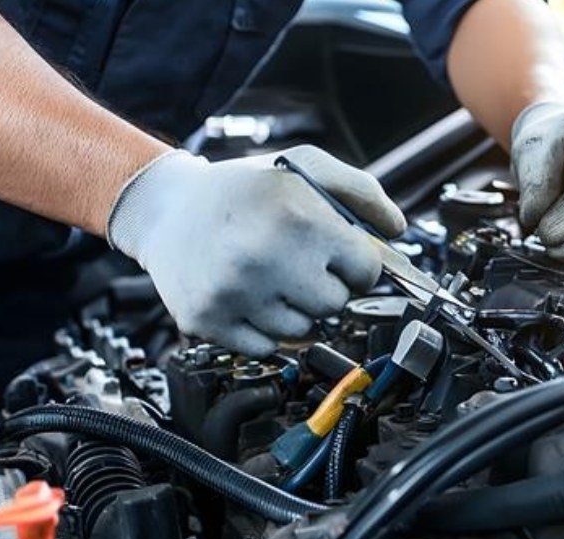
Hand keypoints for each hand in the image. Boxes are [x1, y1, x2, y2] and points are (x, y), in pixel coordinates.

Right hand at [107, 146, 405, 356]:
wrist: (167, 207)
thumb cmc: (244, 188)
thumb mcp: (306, 166)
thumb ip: (362, 192)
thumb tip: (397, 230)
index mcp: (297, 217)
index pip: (367, 271)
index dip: (358, 264)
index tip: (341, 256)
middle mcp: (264, 257)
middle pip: (336, 304)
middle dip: (327, 286)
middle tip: (300, 264)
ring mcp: (233, 293)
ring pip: (303, 329)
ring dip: (295, 308)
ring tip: (271, 276)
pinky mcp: (208, 320)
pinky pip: (266, 347)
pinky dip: (264, 328)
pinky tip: (250, 295)